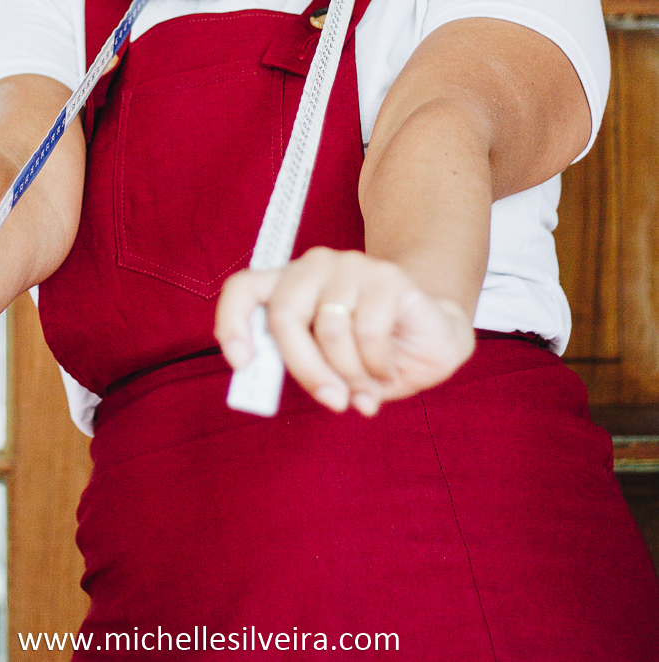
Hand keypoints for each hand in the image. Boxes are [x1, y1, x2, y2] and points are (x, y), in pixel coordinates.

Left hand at [215, 247, 474, 414]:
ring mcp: (351, 266)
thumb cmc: (371, 352)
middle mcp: (314, 267)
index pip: (243, 288)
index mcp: (289, 285)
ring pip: (329, 329)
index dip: (232, 322)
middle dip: (304, 368)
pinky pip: (368, 332)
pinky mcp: (388, 277)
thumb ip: (298, 366)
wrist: (434, 336)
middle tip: (331, 400)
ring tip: (366, 388)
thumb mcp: (328, 366)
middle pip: (284, 314)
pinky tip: (387, 370)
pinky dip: (377, 366)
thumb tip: (262, 385)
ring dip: (350, 374)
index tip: (241, 364)